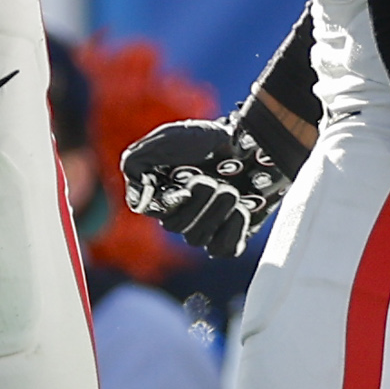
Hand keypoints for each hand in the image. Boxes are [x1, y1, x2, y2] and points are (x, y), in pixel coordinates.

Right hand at [119, 113, 294, 258]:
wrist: (254, 142)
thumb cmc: (209, 139)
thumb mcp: (165, 138)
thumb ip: (135, 164)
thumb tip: (137, 200)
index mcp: (159, 191)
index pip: (150, 211)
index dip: (168, 204)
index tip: (185, 189)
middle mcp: (180, 212)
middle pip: (175, 226)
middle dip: (198, 202)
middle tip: (212, 180)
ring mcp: (205, 225)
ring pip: (197, 238)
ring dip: (216, 212)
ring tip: (231, 190)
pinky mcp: (231, 235)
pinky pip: (223, 250)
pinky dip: (232, 230)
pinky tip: (241, 210)